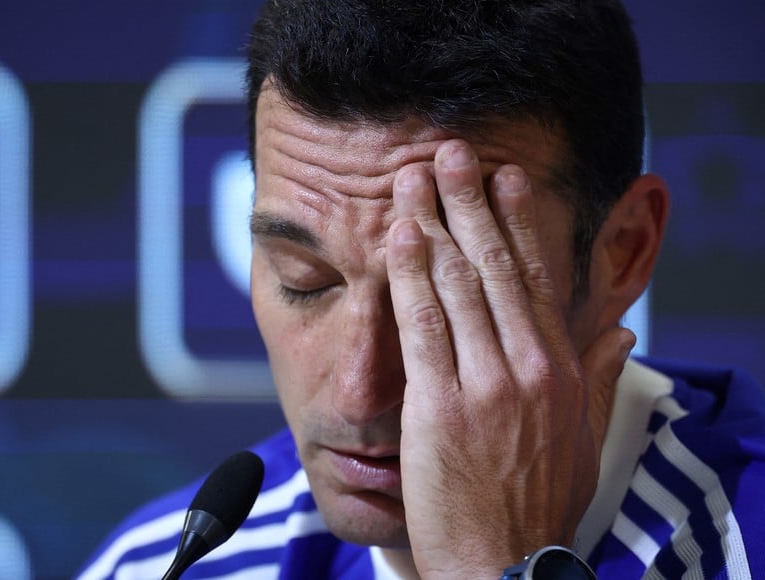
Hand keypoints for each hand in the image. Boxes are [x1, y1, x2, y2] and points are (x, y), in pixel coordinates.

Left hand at [385, 140, 634, 577]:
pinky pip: (422, 326)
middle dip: (469, 204)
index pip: (535, 277)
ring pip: (455, 285)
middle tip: (452, 153)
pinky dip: (410, 277)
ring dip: (434, 223)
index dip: (517, 222)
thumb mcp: (585, 439)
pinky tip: (400, 237)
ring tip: (416, 178)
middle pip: (492, 267)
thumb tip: (618, 332)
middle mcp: (525, 365)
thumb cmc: (541, 503)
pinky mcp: (438, 406)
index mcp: (559, 368)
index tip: (504, 179)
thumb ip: (600, 378)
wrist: (506, 564)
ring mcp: (481, 383)